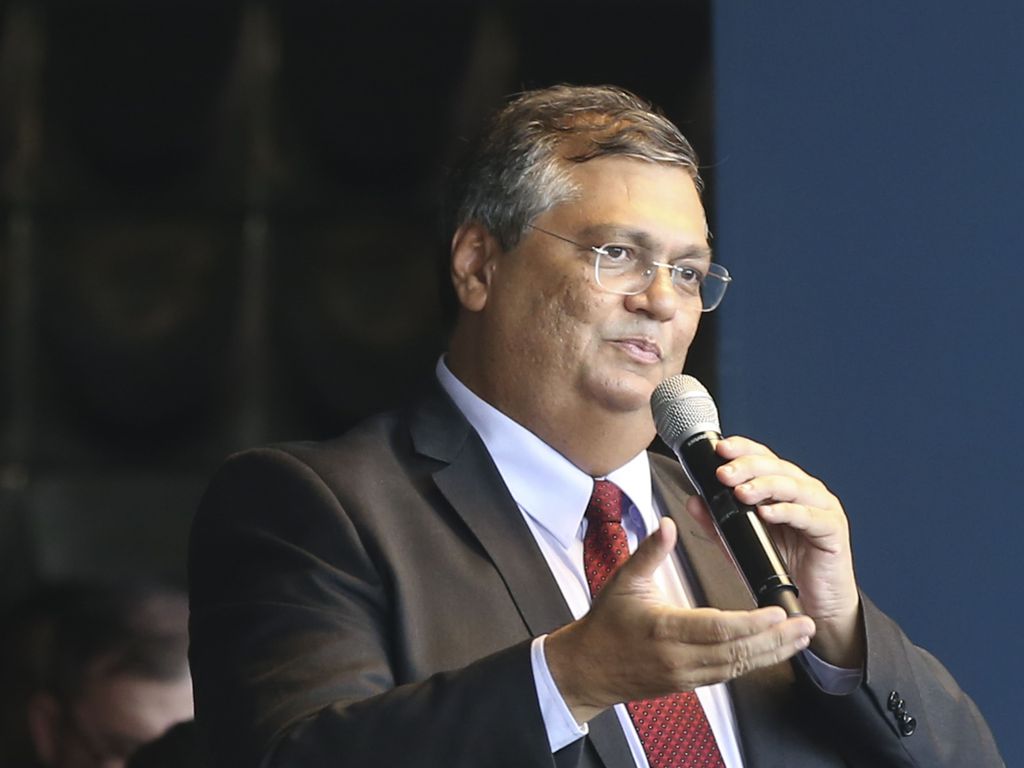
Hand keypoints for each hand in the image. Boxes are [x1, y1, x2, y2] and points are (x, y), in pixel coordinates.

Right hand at [545, 518, 815, 724]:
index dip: (753, 622)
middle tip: (805, 624)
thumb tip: (668, 523)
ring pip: (738, 668)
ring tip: (800, 637)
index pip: (718, 629)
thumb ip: (650, 552)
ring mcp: (686, 675)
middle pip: (738, 652)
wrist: (589, 667)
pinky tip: (772, 651)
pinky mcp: (689, 685)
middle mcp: (679, 657)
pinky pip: (728, 675)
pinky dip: (753, 662)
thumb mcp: (624, 580)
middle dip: (776, 640)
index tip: (778, 610)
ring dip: (772, 653)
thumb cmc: (606, 623)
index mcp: (664, 628)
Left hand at [689, 436, 862, 667]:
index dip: (742, 449)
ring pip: (792, 485)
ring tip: (740, 492)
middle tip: (723, 474)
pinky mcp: (833, 529)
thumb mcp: (741, 542)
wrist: (815, 603)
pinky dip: (786, 511)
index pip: (762, 457)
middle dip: (746, 466)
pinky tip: (767, 512)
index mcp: (783, 486)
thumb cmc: (784, 567)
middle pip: (775, 466)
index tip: (719, 449)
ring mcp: (821, 507)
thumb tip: (694, 501)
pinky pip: (809, 515)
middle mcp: (804, 490)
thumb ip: (717, 522)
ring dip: (764, 485)